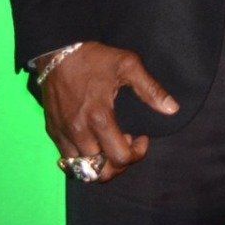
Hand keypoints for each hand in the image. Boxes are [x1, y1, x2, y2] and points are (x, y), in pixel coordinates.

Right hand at [39, 42, 178, 182]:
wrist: (58, 52)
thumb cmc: (95, 58)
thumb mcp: (129, 66)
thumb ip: (151, 90)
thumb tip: (172, 109)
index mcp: (100, 118)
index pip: (119, 158)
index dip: (136, 154)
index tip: (142, 138)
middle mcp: (79, 132)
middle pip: (101, 171)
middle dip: (120, 163)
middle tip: (127, 143)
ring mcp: (63, 134)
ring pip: (82, 170)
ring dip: (101, 164)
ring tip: (110, 144)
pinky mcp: (52, 132)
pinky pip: (66, 160)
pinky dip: (83, 160)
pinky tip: (94, 143)